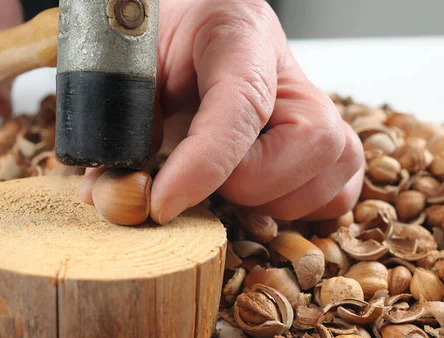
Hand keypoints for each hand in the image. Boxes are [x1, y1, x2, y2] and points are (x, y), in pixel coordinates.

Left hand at [79, 0, 363, 223]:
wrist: (185, 24)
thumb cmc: (159, 42)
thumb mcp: (129, 72)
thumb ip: (120, 128)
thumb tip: (108, 197)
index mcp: (238, 34)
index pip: (242, 102)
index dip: (204, 164)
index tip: (162, 204)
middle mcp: (287, 67)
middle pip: (310, 140)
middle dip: (248, 182)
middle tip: (202, 178)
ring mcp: (313, 100)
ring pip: (333, 167)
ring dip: (272, 197)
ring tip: (227, 181)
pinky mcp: (323, 135)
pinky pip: (339, 187)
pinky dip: (299, 204)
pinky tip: (259, 192)